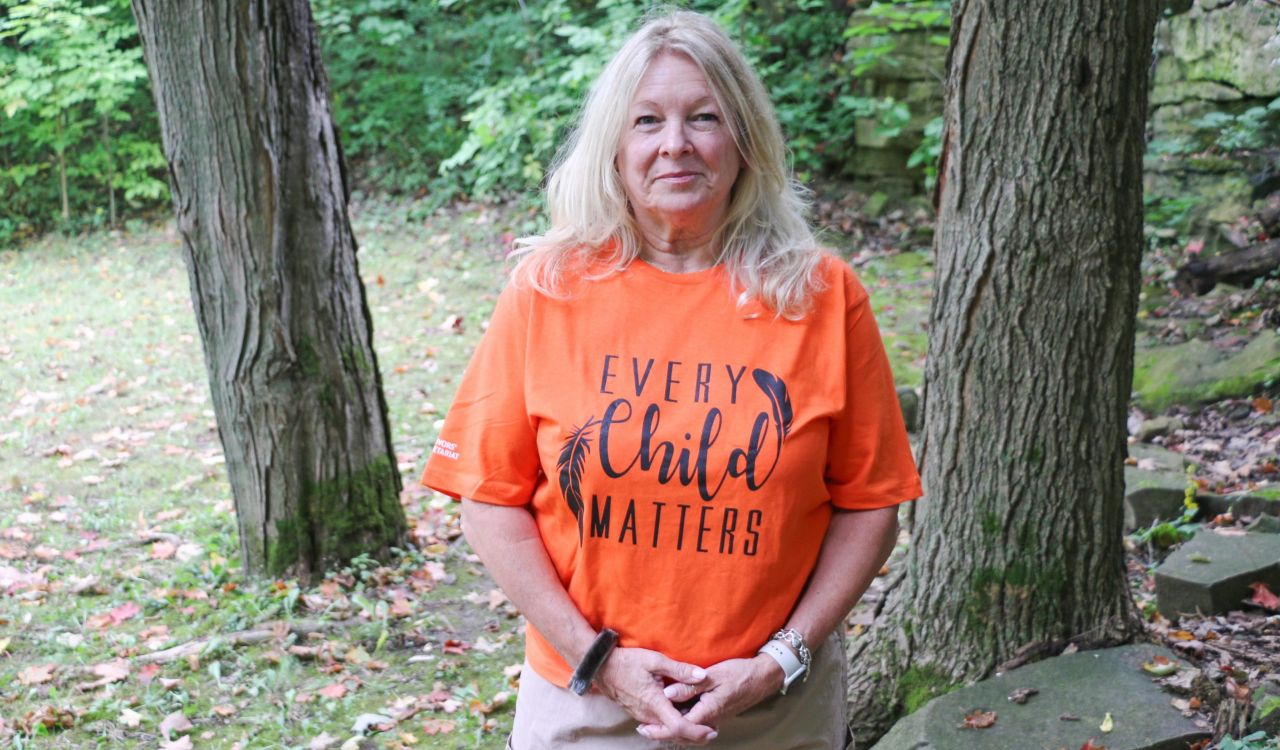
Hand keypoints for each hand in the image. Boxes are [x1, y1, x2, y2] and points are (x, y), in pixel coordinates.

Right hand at [593, 647, 716, 743]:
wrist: (601, 667)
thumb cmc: (626, 661)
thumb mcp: (654, 660)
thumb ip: (679, 669)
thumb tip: (702, 675)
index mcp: (654, 703)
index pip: (678, 726)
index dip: (696, 732)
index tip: (711, 731)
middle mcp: (648, 715)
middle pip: (674, 734)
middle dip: (694, 735)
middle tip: (712, 730)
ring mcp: (642, 716)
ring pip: (666, 731)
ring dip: (684, 731)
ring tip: (701, 725)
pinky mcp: (639, 713)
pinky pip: (658, 725)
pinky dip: (672, 726)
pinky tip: (682, 717)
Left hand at [638, 654, 783, 743]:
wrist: (762, 678)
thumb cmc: (739, 673)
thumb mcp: (713, 675)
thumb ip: (689, 685)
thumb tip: (667, 694)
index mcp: (708, 711)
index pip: (680, 727)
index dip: (662, 729)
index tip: (645, 727)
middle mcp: (711, 720)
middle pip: (684, 734)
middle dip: (663, 733)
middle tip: (643, 729)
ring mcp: (715, 718)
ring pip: (690, 731)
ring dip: (672, 729)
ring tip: (652, 724)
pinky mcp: (716, 714)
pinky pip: (696, 724)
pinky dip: (682, 723)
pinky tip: (673, 714)